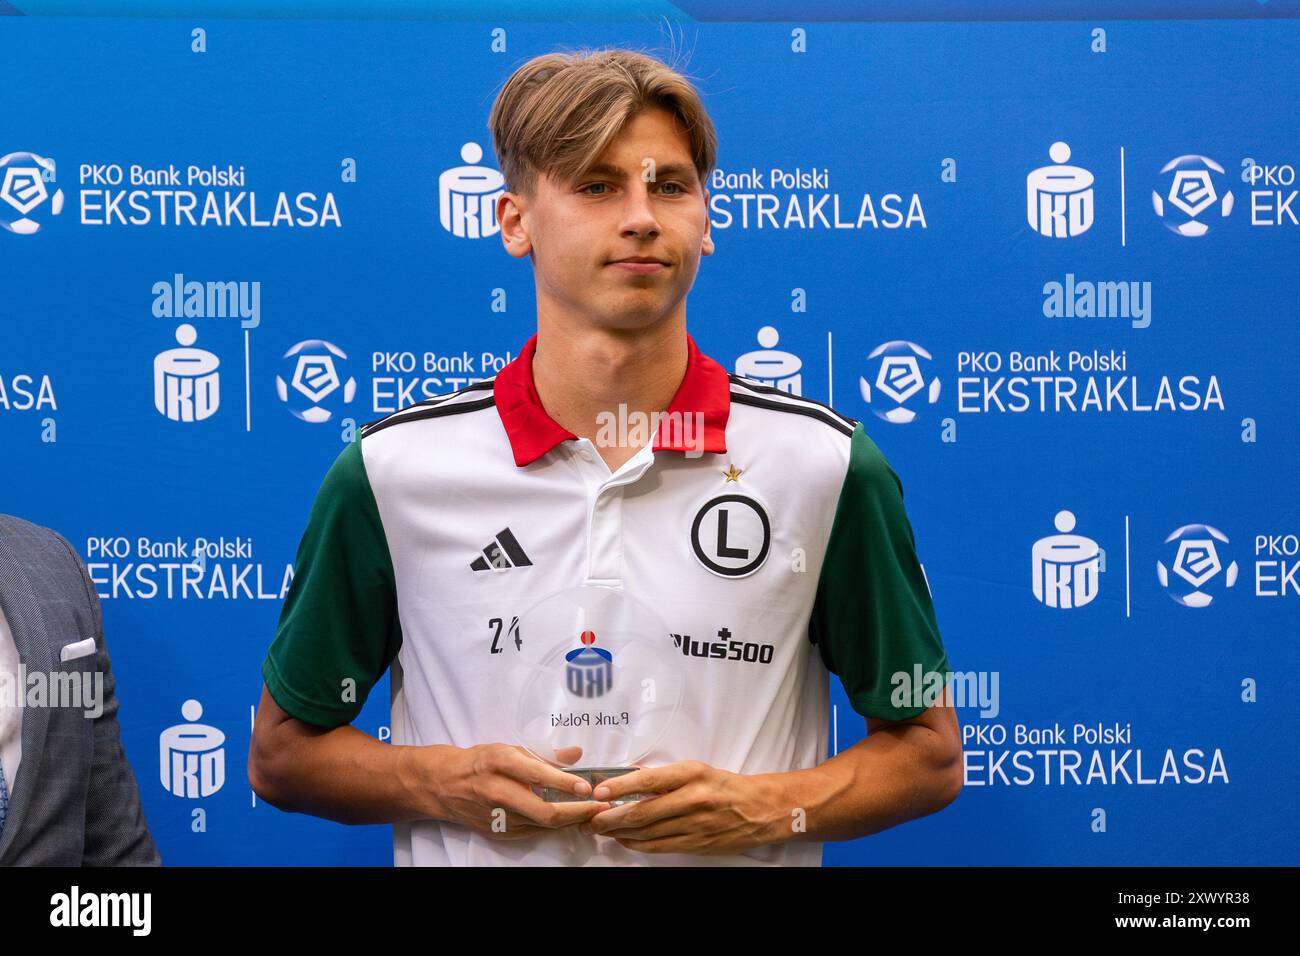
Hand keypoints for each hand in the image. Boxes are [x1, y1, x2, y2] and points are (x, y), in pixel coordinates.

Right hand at [432, 743, 609, 840]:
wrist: (445, 785)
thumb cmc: (480, 762)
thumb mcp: (509, 748)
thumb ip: (545, 753)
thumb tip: (576, 754)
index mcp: (499, 763)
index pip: (536, 775)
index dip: (563, 783)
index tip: (586, 787)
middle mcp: (497, 791)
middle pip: (542, 810)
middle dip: (576, 811)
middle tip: (598, 808)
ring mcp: (497, 816)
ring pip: (542, 824)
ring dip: (570, 820)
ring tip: (592, 812)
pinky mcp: (498, 832)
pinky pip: (533, 830)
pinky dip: (553, 825)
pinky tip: (569, 818)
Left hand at [582, 760, 785, 854]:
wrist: (758, 809)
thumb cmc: (723, 786)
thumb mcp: (695, 770)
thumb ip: (663, 776)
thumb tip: (628, 777)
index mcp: (691, 774)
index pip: (649, 781)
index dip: (620, 787)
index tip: (599, 791)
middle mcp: (692, 799)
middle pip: (642, 813)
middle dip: (610, 817)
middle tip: (590, 817)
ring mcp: (694, 825)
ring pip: (646, 833)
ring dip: (618, 833)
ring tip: (599, 829)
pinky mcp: (695, 844)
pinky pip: (658, 846)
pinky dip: (636, 844)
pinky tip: (623, 840)